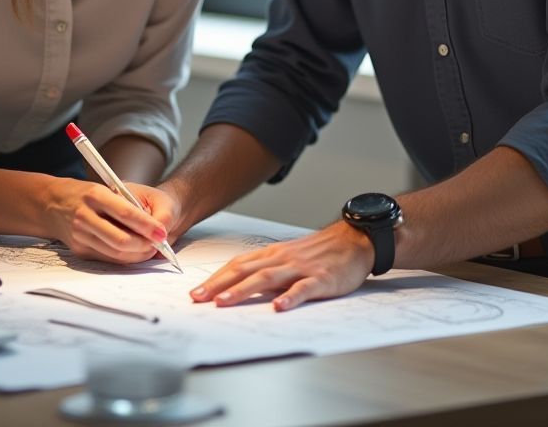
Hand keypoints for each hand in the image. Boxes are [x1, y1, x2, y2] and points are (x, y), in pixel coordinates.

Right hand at [51, 179, 173, 263]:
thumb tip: (156, 225)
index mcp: (95, 194)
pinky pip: (107, 258)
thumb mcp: (107, 188)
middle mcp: (85, 215)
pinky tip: (136, 253)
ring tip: (151, 249)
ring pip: (115, 252)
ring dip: (137, 254)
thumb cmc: (87, 193)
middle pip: (120, 239)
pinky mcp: (78, 250)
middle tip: (159, 244)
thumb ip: (130, 204)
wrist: (52, 202)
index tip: (162, 232)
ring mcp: (80, 235)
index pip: (126, 213)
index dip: (147, 225)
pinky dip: (125, 257)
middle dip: (144, 245)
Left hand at [189, 220, 374, 311]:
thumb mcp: (287, 256)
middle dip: (218, 285)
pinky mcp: (321, 279)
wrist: (352, 240)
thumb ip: (265, 269)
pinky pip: (303, 288)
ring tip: (224, 302)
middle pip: (245, 271)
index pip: (237, 265)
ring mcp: (300, 268)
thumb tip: (238, 285)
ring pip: (266, 279)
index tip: (196, 292)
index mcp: (272, 254)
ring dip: (242, 290)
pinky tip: (280, 307)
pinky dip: (290, 297)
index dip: (215, 278)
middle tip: (198, 299)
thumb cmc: (318, 252)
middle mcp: (281, 259)